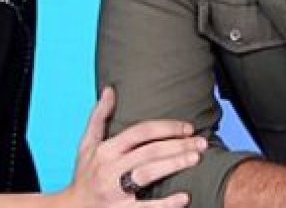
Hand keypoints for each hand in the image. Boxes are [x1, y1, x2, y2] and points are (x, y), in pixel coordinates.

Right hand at [61, 87, 203, 207]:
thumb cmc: (84, 174)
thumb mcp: (87, 144)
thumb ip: (99, 116)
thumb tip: (110, 90)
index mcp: (105, 150)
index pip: (139, 132)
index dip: (165, 127)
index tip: (187, 127)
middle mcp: (109, 168)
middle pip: (149, 151)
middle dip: (178, 145)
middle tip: (201, 142)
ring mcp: (115, 191)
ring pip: (149, 173)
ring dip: (174, 164)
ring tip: (195, 159)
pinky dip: (166, 203)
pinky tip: (184, 197)